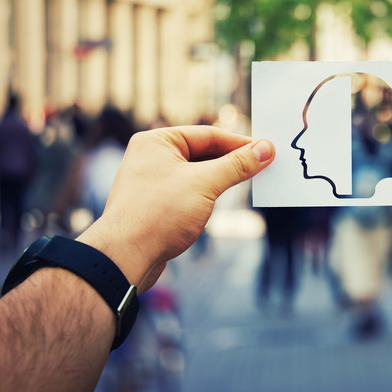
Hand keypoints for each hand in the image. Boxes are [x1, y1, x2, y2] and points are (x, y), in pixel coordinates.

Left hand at [77, 126, 274, 291]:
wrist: (125, 257)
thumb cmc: (158, 214)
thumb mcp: (205, 184)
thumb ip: (237, 165)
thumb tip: (266, 149)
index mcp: (156, 142)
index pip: (207, 135)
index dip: (239, 143)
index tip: (266, 149)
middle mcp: (151, 157)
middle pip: (203, 153)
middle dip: (232, 161)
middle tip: (263, 165)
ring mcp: (152, 182)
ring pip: (197, 174)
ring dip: (222, 178)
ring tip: (249, 182)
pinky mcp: (155, 205)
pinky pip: (189, 192)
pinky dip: (208, 194)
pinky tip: (222, 201)